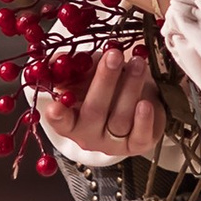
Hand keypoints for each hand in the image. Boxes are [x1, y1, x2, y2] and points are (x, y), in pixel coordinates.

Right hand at [38, 41, 168, 159]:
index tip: (55, 106)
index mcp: (71, 120)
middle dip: (104, 81)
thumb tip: (55, 60)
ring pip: (120, 119)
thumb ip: (70, 67)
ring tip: (137, 63)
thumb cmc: (106, 85)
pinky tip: (146, 103)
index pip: (61, 121)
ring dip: (130, 87)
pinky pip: (140, 135)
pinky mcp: (138, 144)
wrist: (138, 97)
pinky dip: (143, 120)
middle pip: (94, 111)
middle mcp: (90, 134)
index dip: (57, 116)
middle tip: (114, 56)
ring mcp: (114, 142)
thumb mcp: (86, 73)